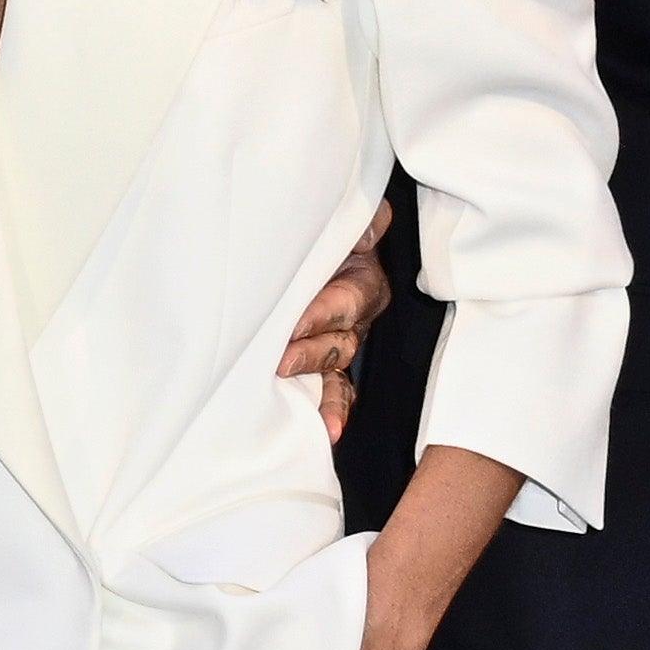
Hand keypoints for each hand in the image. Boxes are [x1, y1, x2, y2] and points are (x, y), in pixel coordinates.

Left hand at [282, 236, 390, 437]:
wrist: (302, 247)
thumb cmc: (323, 235)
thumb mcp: (347, 218)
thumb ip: (365, 220)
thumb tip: (367, 236)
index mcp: (361, 283)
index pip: (346, 301)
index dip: (323, 313)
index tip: (294, 323)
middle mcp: (354, 320)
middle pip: (341, 341)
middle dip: (312, 353)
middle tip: (282, 360)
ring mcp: (339, 344)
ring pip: (336, 370)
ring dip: (325, 392)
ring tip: (313, 413)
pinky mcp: (323, 363)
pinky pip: (336, 389)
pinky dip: (335, 410)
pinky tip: (329, 430)